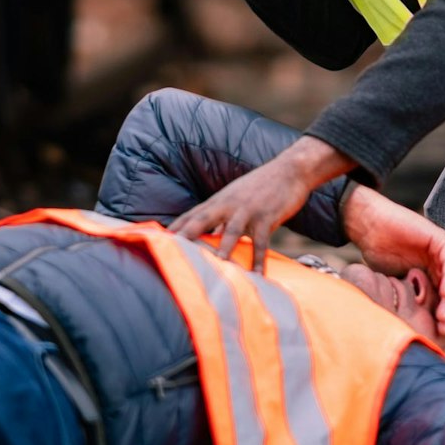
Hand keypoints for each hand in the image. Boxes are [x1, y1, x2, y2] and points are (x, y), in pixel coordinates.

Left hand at [168, 137, 353, 270]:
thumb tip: (208, 238)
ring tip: (212, 268)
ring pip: (231, 231)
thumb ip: (222, 219)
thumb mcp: (236, 199)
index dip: (173, 228)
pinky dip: (258, 259)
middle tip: (168, 253)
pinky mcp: (267, 216)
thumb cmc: (261, 186)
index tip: (154, 241)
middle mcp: (228, 204)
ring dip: (221, 250)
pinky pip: (262, 240)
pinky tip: (257, 275)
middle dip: (184, 237)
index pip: (190, 215)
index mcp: (219, 200)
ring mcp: (248, 209)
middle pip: (201, 220)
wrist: (290, 170)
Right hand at [341, 185, 444, 337]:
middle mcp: (439, 261)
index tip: (442, 332)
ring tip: (443, 317)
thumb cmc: (377, 251)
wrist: (368, 227)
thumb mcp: (397, 282)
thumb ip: (411, 296)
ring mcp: (441, 249)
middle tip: (444, 329)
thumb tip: (415, 322)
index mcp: (430, 270)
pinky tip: (444, 294)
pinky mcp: (439, 240)